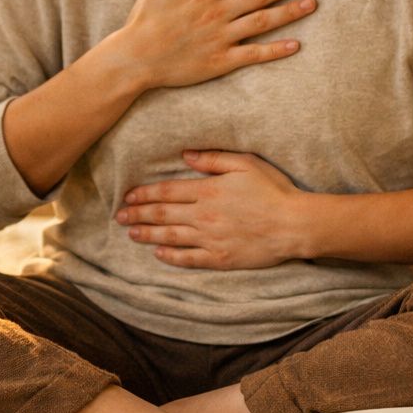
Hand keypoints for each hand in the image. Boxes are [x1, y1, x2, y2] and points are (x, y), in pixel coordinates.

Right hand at [110, 0, 317, 91]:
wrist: (134, 59)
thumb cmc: (143, 24)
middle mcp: (216, 14)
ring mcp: (220, 38)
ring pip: (262, 21)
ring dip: (290, 11)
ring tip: (312, 3)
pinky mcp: (219, 62)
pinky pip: (253, 55)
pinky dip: (275, 50)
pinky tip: (295, 45)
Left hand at [115, 150, 306, 269]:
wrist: (294, 225)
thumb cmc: (273, 190)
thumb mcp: (245, 163)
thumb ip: (213, 158)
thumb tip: (186, 154)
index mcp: (208, 190)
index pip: (167, 191)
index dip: (145, 194)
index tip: (129, 196)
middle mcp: (203, 215)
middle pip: (162, 214)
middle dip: (137, 214)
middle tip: (119, 216)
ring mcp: (210, 238)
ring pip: (170, 236)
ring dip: (147, 234)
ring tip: (131, 233)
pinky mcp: (219, 257)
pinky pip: (188, 258)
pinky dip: (170, 256)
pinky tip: (158, 253)